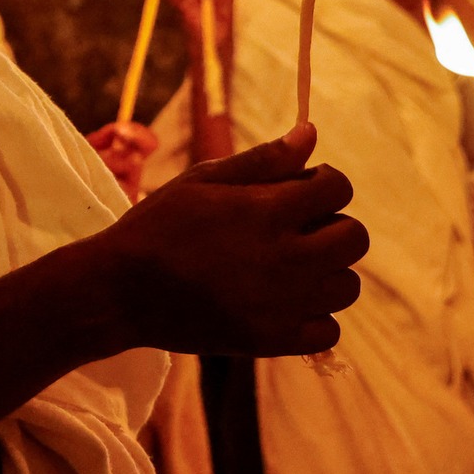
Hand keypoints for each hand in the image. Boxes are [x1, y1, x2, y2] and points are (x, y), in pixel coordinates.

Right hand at [97, 123, 366, 356]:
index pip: (338, 187)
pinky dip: (315, 318)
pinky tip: (284, 304)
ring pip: (346, 285)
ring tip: (287, 269)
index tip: (299, 192)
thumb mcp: (201, 181)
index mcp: (268, 211)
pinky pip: (329, 330)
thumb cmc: (157, 227)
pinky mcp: (273, 340)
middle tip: (295, 231)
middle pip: (354, 238)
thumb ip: (261, 160)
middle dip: (332, 226)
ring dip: (326, 273)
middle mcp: (286, 257)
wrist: (119, 291)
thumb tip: (310, 133)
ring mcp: (283, 304)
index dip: (323, 184)